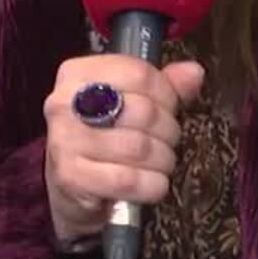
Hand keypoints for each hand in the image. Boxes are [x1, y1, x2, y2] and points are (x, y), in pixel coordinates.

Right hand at [43, 55, 204, 245]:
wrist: (72, 185)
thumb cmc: (105, 136)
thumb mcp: (131, 102)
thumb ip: (164, 86)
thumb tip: (194, 73)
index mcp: (78, 74)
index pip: (139, 74)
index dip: (167, 94)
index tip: (169, 109)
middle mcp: (64, 103)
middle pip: (142, 112)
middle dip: (168, 131)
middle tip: (167, 141)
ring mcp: (64, 140)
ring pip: (139, 148)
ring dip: (163, 161)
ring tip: (161, 163)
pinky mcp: (70, 177)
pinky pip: (128, 180)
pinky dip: (152, 185)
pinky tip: (152, 184)